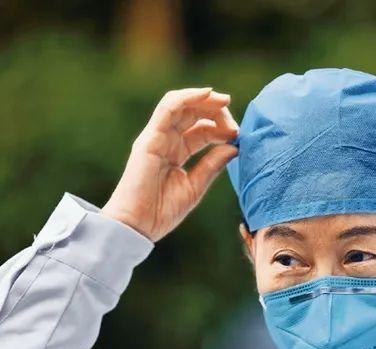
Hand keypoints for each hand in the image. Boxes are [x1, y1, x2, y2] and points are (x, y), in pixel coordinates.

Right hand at [102, 88, 238, 240]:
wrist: (137, 226)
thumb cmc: (161, 211)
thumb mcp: (195, 186)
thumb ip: (213, 165)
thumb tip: (234, 147)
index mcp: (177, 151)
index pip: (202, 129)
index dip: (222, 128)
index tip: (238, 136)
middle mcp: (166, 140)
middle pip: (193, 114)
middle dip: (216, 111)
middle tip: (235, 122)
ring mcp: (156, 137)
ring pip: (181, 105)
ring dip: (204, 99)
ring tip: (224, 100)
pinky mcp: (150, 138)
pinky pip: (168, 109)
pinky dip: (187, 97)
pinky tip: (207, 94)